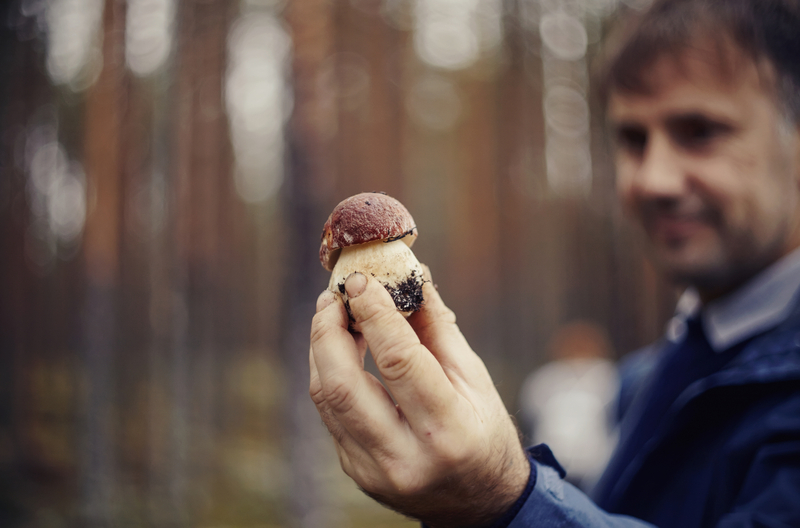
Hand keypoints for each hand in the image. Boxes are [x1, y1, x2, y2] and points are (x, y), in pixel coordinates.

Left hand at [309, 269, 529, 527]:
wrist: (480, 504)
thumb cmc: (483, 432)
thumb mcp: (474, 379)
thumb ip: (437, 328)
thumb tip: (412, 276)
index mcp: (446, 432)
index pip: (398, 361)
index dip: (374, 313)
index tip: (361, 279)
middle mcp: (404, 458)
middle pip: (342, 385)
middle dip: (328, 331)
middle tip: (332, 297)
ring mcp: (373, 471)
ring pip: (327, 399)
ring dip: (322, 349)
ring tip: (332, 314)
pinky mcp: (356, 471)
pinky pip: (331, 414)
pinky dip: (330, 374)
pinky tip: (340, 349)